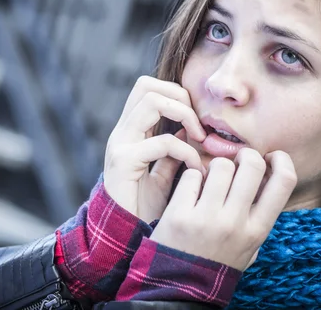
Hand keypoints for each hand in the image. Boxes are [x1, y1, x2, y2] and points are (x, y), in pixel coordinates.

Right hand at [103, 76, 206, 223]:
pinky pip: (162, 142)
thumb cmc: (142, 206)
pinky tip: (196, 168)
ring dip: (184, 114)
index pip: (148, 88)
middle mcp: (122, 132)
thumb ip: (172, 152)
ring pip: (152, 101)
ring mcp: (120, 144)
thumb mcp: (162, 174)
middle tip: (199, 126)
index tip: (197, 121)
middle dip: (180, 97)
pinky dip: (186, 151)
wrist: (123, 235)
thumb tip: (188, 132)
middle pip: (147, 85)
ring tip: (199, 139)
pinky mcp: (123, 162)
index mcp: (130, 131)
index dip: (176, 94)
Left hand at [150, 148, 296, 270]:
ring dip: (214, 166)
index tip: (271, 156)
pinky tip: (189, 190)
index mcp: (257, 230)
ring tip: (209, 178)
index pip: (285, 182)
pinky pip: (191, 175)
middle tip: (236, 161)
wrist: (179, 286)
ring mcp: (207, 218)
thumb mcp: (248, 247)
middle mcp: (235, 222)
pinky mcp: (179, 215)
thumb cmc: (216, 261)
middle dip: (244, 154)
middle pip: (252, 164)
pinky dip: (190, 177)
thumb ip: (259, 217)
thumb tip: (269, 175)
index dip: (281, 160)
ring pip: (220, 165)